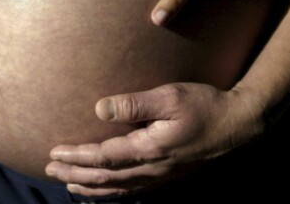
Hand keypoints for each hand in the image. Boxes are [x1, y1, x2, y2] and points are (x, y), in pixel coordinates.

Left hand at [45, 83, 263, 195]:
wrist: (238, 125)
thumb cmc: (205, 105)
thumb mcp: (170, 97)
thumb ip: (135, 103)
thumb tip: (99, 110)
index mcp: (149, 149)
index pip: (102, 157)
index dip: (75, 157)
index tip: (53, 153)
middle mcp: (152, 169)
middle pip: (104, 178)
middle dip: (74, 174)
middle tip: (50, 170)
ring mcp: (161, 176)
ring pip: (117, 189)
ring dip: (90, 187)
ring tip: (69, 185)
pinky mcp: (168, 175)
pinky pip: (133, 190)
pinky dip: (112, 193)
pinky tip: (104, 190)